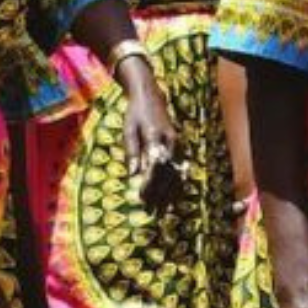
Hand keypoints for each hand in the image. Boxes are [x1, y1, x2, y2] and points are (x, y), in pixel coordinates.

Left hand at [121, 71, 183, 212]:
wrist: (150, 97)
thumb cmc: (135, 114)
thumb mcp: (128, 130)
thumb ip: (132, 151)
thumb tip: (134, 174)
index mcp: (155, 135)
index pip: (154, 165)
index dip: (149, 183)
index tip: (142, 196)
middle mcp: (170, 141)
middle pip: (167, 172)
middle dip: (159, 193)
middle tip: (151, 210)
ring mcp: (176, 144)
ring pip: (175, 172)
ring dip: (168, 192)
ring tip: (160, 209)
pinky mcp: (178, 146)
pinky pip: (178, 169)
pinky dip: (175, 184)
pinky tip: (171, 197)